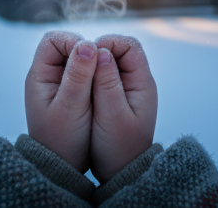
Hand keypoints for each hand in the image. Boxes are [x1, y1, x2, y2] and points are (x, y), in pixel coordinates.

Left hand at [25, 31, 98, 172]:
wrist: (61, 168)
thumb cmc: (62, 140)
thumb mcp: (71, 108)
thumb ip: (78, 76)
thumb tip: (87, 44)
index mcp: (40, 76)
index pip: (53, 40)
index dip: (74, 41)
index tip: (93, 57)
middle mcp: (48, 76)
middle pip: (68, 46)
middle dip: (88, 54)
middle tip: (103, 70)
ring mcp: (60, 84)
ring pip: (80, 60)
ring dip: (94, 65)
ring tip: (104, 83)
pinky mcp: (73, 93)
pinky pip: (87, 74)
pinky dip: (97, 76)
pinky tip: (105, 89)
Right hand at [90, 35, 157, 182]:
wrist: (122, 174)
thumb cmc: (119, 148)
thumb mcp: (112, 115)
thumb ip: (107, 83)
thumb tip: (102, 52)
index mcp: (142, 83)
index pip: (130, 46)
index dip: (107, 43)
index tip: (86, 55)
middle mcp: (136, 83)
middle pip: (117, 51)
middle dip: (96, 53)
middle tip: (77, 66)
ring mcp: (126, 91)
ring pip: (107, 64)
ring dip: (91, 66)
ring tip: (76, 79)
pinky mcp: (114, 99)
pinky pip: (101, 78)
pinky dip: (89, 78)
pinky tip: (78, 89)